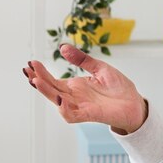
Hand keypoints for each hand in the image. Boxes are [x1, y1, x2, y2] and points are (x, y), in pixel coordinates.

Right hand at [22, 44, 146, 133]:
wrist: (134, 103)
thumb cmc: (118, 88)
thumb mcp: (100, 68)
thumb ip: (82, 60)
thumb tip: (63, 47)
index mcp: (76, 86)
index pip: (53, 80)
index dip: (41, 73)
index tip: (31, 63)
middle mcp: (75, 97)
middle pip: (51, 90)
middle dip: (38, 81)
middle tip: (28, 70)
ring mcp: (81, 106)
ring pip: (58, 102)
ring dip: (47, 93)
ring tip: (37, 81)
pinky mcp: (90, 114)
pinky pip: (73, 114)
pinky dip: (65, 108)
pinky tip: (60, 99)